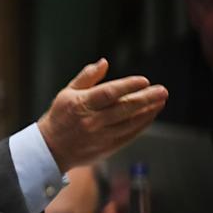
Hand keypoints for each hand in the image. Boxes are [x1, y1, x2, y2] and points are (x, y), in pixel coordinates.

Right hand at [38, 58, 167, 172]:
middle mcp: (92, 121)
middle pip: (124, 108)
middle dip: (146, 98)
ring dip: (148, 112)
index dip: (128, 86)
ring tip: (160, 101)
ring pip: (130, 123)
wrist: (51, 149)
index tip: (144, 81)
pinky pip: (129, 136)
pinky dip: (141, 125)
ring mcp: (100, 136)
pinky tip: (150, 115)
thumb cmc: (60, 117)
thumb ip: (87, 77)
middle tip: (162, 91)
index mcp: (82, 104)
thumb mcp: (67, 92)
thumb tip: (104, 62)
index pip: (109, 93)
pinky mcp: (106, 148)